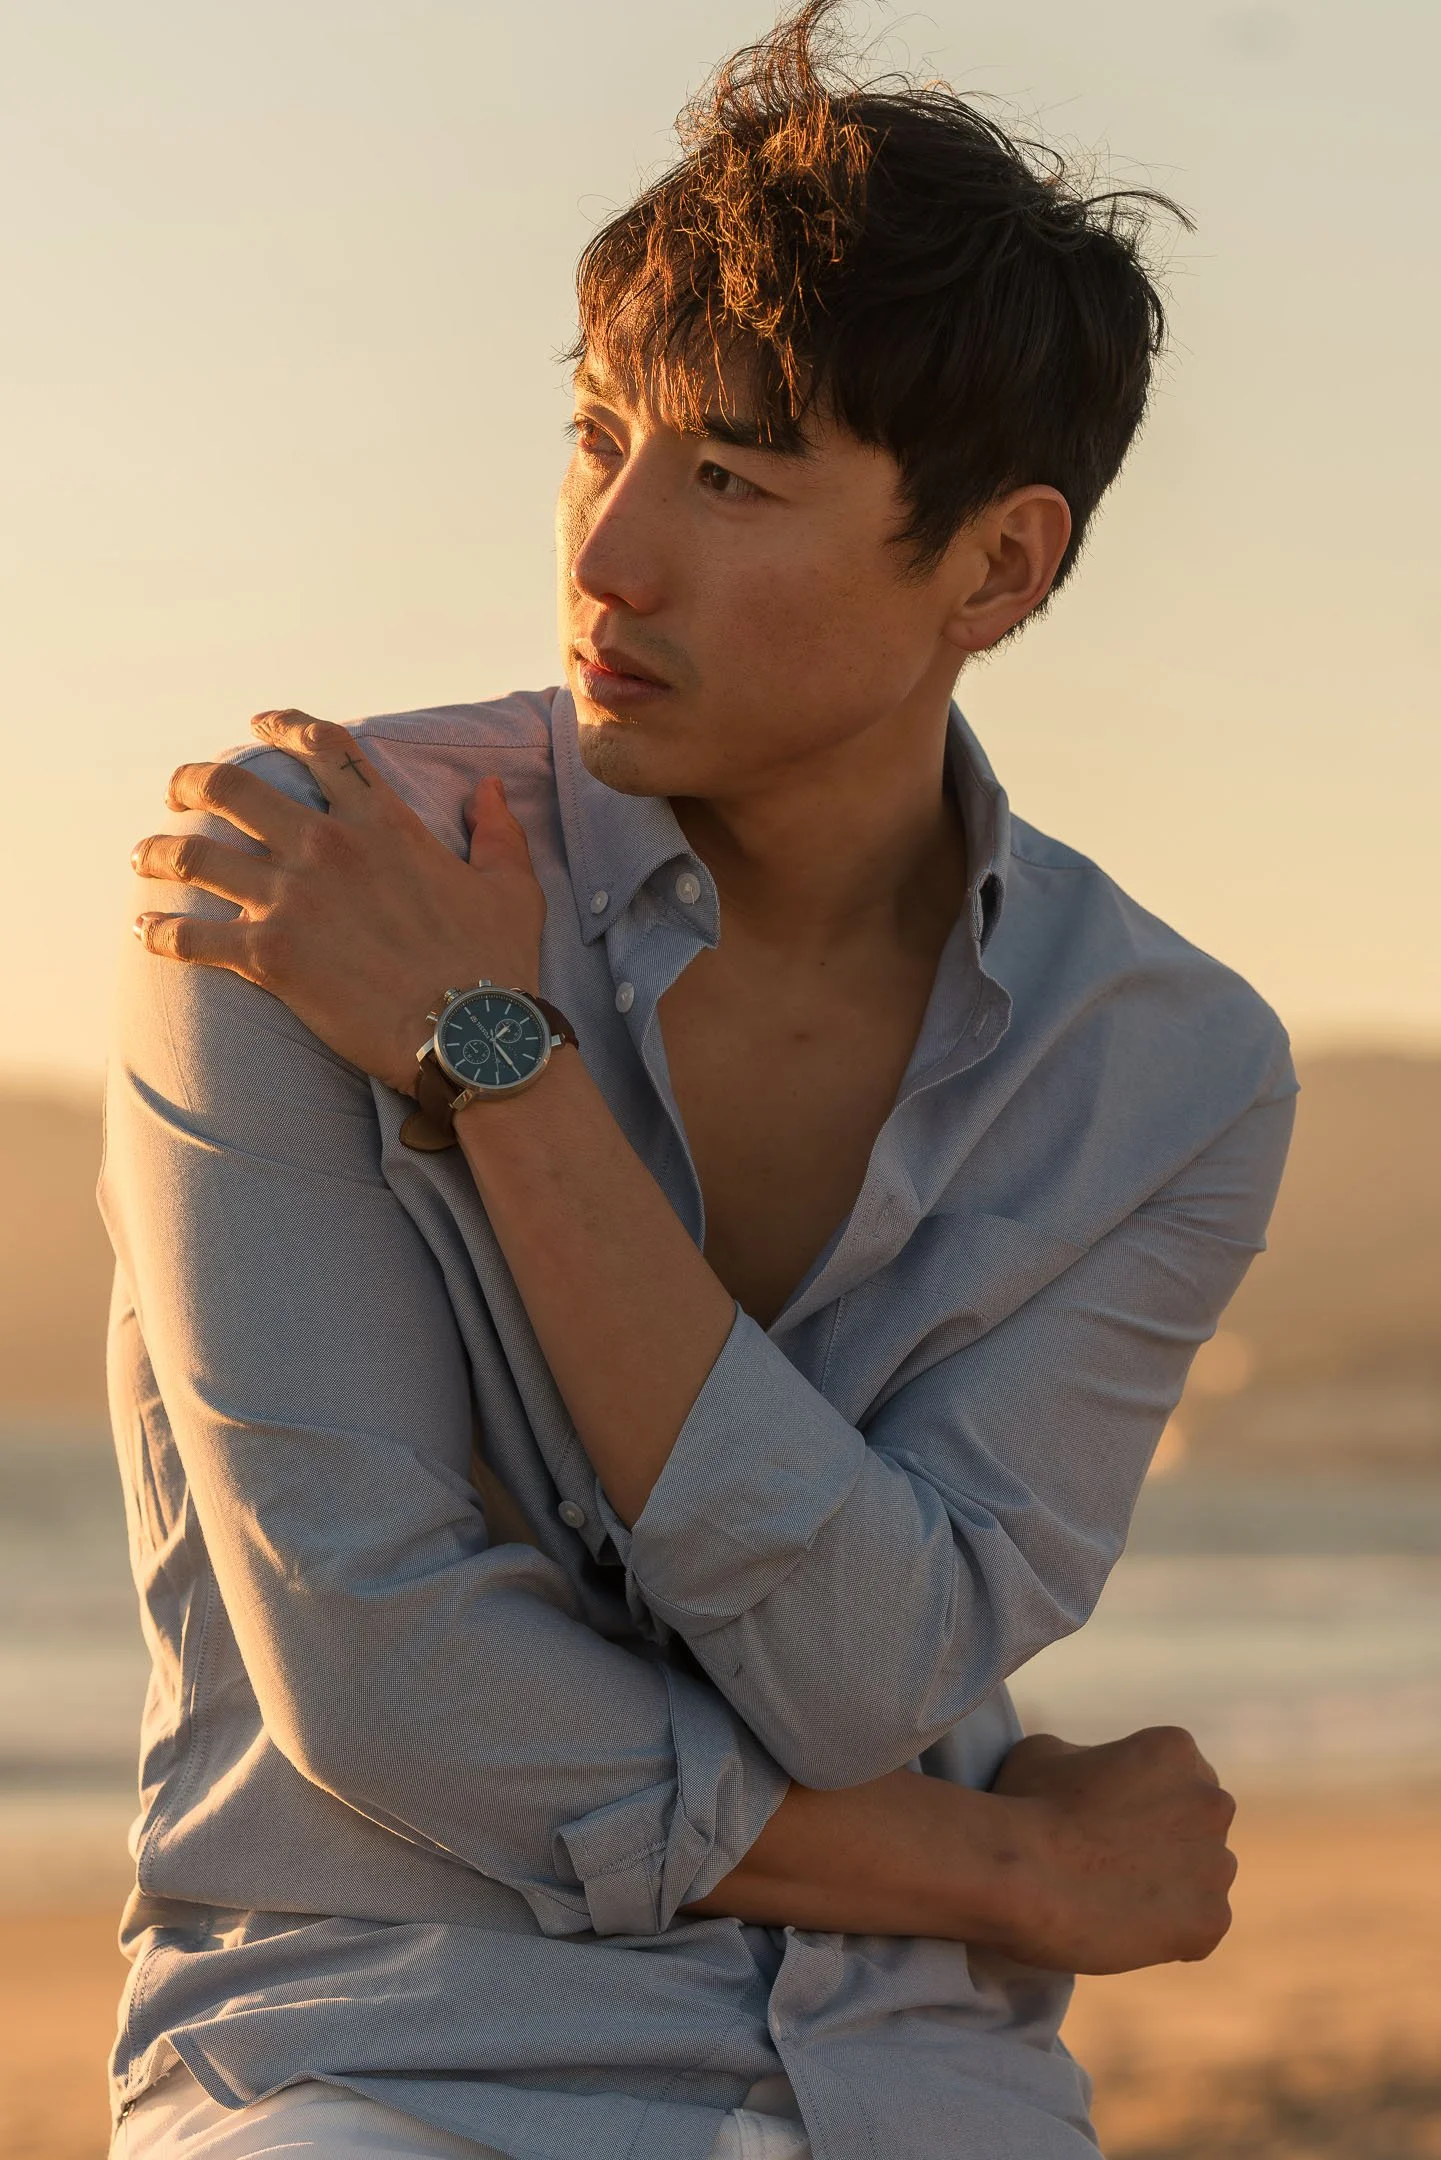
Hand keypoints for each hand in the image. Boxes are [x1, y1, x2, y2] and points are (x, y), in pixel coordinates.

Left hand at [130, 710, 545, 1094]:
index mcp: (382, 821)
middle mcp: (327, 847)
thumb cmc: (496, 963)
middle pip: (231, 787)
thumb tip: (488, 788)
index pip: (322, 746)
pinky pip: (191, 936)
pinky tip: (146, 932)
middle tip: (179, 793)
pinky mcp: (269, 956)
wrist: (472, 1035)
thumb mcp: (511, 885)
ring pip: (193, 854)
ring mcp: (292, 899)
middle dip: (193, 781)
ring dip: (159, 851)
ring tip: (145, 856)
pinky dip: (160, 932)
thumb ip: (497, 830)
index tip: (256, 727)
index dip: (282, 725)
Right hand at [989, 1726, 1236, 1972]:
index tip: (1111, 1819)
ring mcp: (1217, 1865)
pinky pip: (1199, 1929)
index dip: (1142, 1799)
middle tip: (1116, 1861)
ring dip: (1173, 1888)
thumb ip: (1090, 1757)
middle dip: (1168, 1840)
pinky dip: (1169, 1934)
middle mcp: (1212, 1802)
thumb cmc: (1026, 1805)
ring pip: (1203, 1878)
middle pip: (1198, 1824)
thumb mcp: (1050, 1751)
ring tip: (1116, 1900)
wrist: (1022, 1876)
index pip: (1176, 1775)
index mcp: (1175, 1751)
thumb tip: (1093, 1772)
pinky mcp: (1211, 1922)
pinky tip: (1125, 1928)